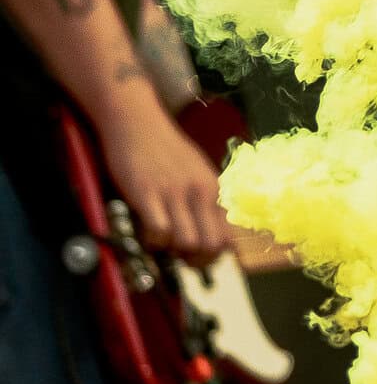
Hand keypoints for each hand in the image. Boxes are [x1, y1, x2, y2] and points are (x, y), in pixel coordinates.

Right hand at [98, 100, 227, 266]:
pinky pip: (158, 231)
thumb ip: (204, 201)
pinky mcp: (148, 194)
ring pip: (187, 242)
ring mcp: (175, 193)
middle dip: (196, 260)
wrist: (138, 123)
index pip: (230, 236)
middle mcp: (200, 192)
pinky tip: (145, 231)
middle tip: (179, 255)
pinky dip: (151, 241)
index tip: (201, 256)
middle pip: (212, 246)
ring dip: (172, 251)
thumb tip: (209, 233)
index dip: (217, 255)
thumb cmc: (165, 150)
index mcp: (214, 189)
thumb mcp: (196, 173)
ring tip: (162, 242)